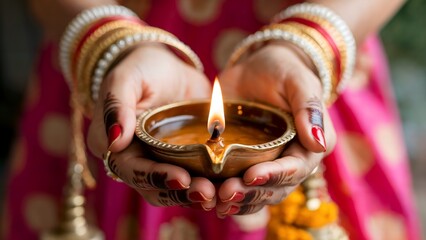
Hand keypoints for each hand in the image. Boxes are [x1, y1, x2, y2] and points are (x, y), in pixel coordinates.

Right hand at [87, 44, 215, 209]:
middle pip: (155, 189)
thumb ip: (115, 106)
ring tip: (222, 195)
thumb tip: (114, 142)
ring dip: (198, 196)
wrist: (168, 67)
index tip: (181, 179)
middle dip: (182, 193)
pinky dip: (212, 185)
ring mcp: (163, 163)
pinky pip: (197, 178)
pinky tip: (230, 186)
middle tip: (208, 193)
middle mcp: (137, 161)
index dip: (156, 178)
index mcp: (115, 146)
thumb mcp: (125, 79)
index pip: (132, 170)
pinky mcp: (186, 160)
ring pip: (177, 190)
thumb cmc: (141, 69)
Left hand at [215, 42, 336, 215]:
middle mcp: (292, 162)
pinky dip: (225, 196)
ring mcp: (268, 166)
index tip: (251, 175)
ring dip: (237, 201)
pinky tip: (208, 199)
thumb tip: (319, 143)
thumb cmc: (283, 70)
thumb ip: (309, 108)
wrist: (257, 69)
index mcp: (310, 145)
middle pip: (275, 188)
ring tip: (214, 201)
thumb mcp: (297, 81)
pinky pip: (239, 187)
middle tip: (225, 193)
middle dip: (251, 193)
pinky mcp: (246, 164)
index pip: (296, 168)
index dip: (274, 175)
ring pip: (257, 194)